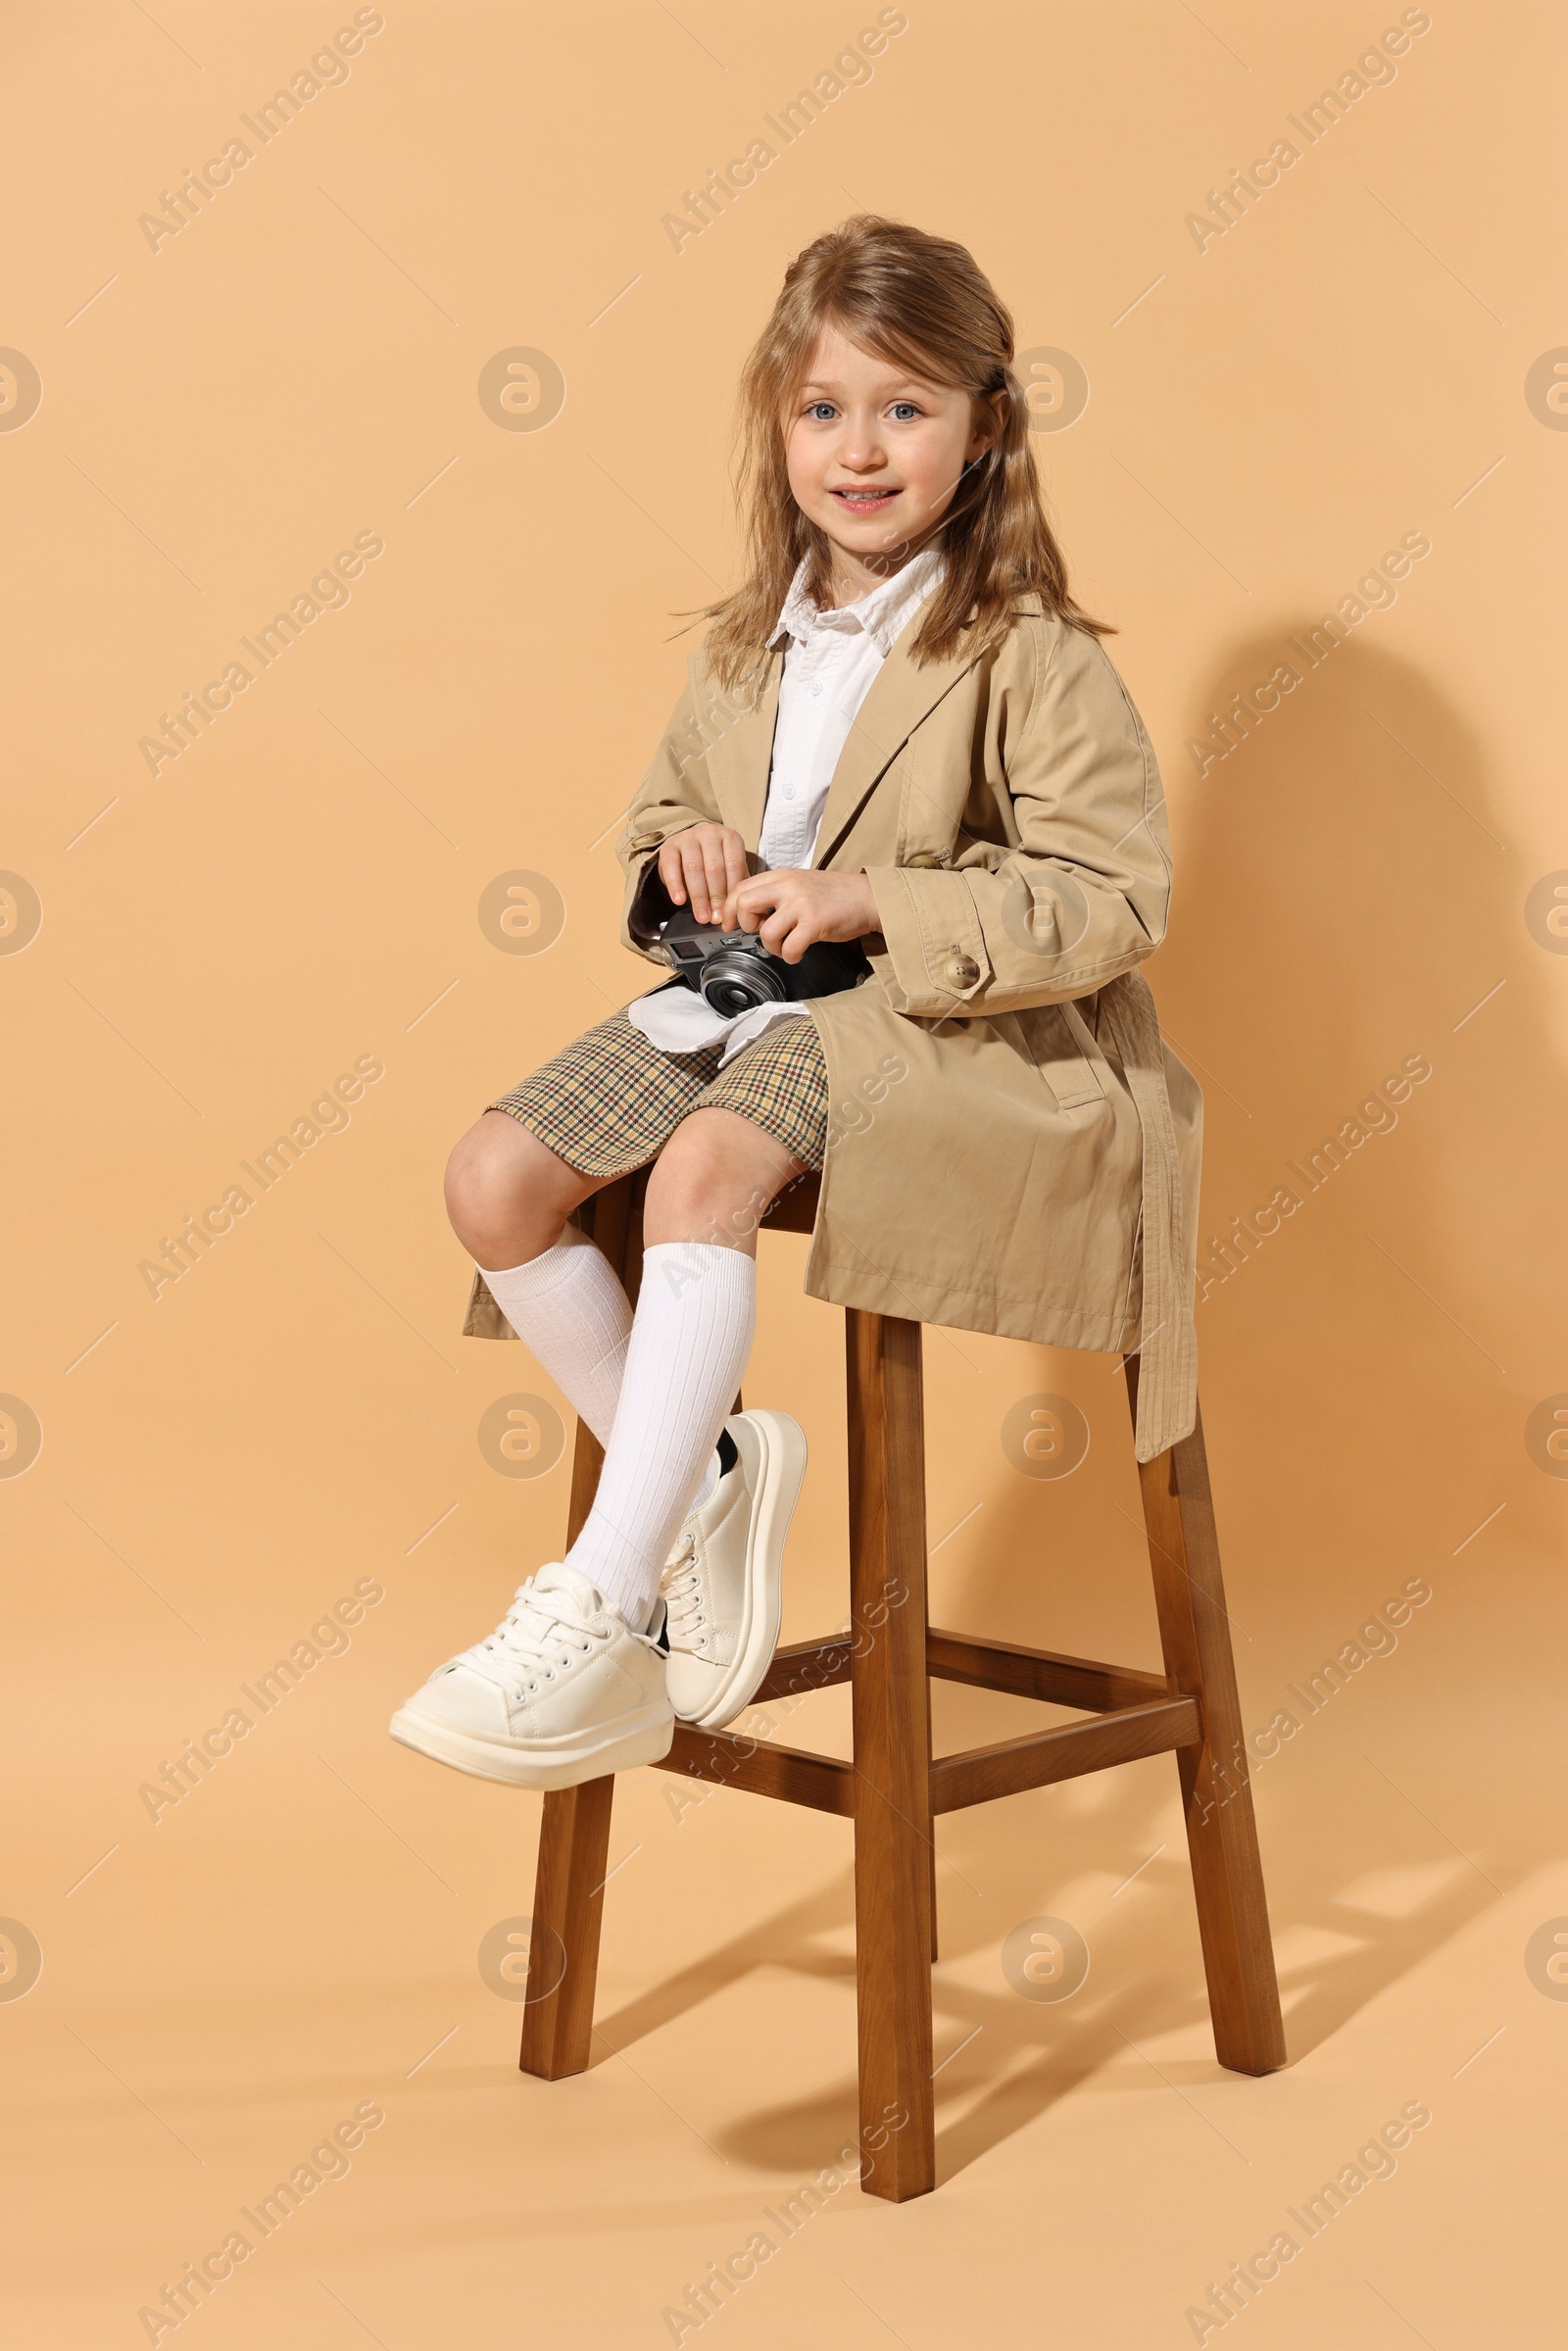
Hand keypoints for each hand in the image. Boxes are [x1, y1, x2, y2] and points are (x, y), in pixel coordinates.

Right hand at [658, 823, 748, 923]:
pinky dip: (675, 886)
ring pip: (694, 868)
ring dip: (698, 896)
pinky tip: (679, 901)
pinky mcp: (669, 846)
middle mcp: (709, 833)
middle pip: (714, 868)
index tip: (730, 911)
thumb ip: (734, 886)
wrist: (689, 848)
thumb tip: (735, 912)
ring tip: (701, 916)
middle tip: (716, 917)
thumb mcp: (729, 868)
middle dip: (715, 897)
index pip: (734, 865)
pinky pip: (671, 867)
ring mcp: (688, 837)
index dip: (732, 891)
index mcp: (730, 837)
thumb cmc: (713, 861)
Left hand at [720, 867, 878, 962]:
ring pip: (766, 932)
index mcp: (781, 875)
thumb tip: (746, 913)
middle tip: (761, 932)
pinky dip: (790, 956)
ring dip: (772, 947)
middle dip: (745, 926)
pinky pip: (790, 948)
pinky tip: (798, 953)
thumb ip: (774, 893)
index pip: (740, 889)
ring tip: (786, 946)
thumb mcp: (799, 884)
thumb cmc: (834, 895)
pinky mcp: (815, 922)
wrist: (867, 897)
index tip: (729, 924)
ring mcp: (801, 904)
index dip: (729, 910)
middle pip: (744, 905)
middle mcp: (788, 886)